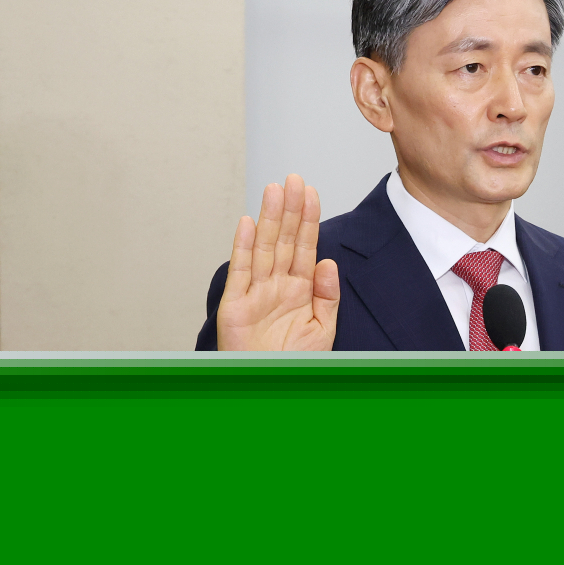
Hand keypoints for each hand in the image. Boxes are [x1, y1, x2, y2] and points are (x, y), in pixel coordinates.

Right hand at [217, 174, 339, 350]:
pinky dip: (244, 247)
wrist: (272, 386)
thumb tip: (328, 261)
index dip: (309, 219)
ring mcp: (255, 293)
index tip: (312, 192)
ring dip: (270, 218)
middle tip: (294, 179)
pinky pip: (241, 271)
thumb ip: (327, 296)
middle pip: (285, 240)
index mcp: (300, 290)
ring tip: (275, 189)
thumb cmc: (296, 363)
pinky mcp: (235, 305)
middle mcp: (277, 286)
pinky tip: (249, 223)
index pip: (305, 247)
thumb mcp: (323, 330)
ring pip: (264, 248)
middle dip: (290, 209)